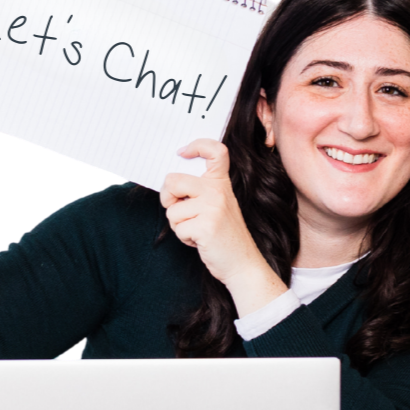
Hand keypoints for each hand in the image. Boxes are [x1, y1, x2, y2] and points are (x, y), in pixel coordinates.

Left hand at [161, 140, 286, 315]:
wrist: (242, 264)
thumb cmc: (224, 235)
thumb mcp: (219, 205)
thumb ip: (200, 191)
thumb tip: (170, 183)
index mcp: (221, 183)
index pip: (216, 151)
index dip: (198, 145)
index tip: (183, 152)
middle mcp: (218, 191)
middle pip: (173, 180)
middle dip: (168, 198)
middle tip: (180, 209)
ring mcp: (213, 208)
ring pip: (172, 210)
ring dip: (179, 225)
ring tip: (198, 230)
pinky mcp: (206, 226)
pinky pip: (178, 228)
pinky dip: (184, 238)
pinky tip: (200, 241)